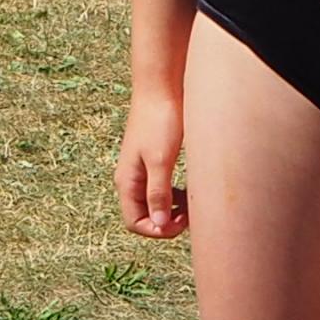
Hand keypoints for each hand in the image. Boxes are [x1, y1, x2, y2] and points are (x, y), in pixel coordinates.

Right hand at [116, 94, 188, 239]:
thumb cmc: (159, 122)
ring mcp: (141, 170)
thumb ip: (158, 194)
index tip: (181, 223)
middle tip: (192, 214)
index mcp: (127, 181)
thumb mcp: (160, 161)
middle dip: (167, 222)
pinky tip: (189, 188)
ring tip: (193, 202)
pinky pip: (161, 189)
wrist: (160, 88)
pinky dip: (175, 195)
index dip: (157, 230)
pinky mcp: (153, 161)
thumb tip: (159, 225)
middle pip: (144, 216)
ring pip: (154, 204)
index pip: (134, 222)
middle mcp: (130, 179)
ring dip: (172, 210)